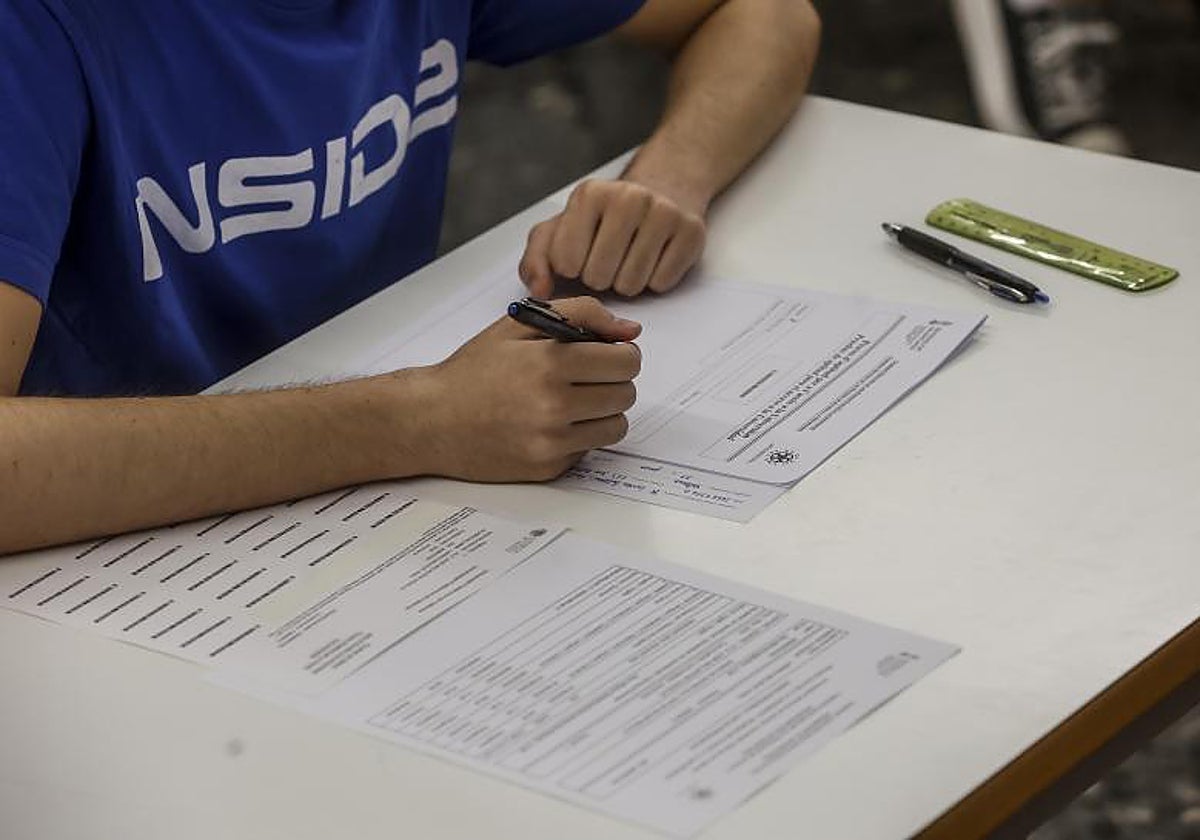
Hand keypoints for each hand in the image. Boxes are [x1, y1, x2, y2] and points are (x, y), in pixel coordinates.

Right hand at [414, 297, 641, 481]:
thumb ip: (581, 314)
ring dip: (603, 412)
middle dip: (612, 382)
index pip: (627, 362)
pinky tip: (550, 424)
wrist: (431, 420)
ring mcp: (552, 442)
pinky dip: (579, 436)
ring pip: (616, 426)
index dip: (621, 354)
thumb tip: (630, 331)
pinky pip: (589, 450)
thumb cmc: (474, 370)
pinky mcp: (548, 468)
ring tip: (572, 401)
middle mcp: (554, 405)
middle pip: (626, 394)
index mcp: (550, 363)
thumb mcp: (520, 324)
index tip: (606, 355)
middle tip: (585, 377)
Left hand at [519, 179, 706, 298]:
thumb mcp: (560, 231)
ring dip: (626, 282)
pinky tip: (653, 258)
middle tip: (608, 259)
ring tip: (629, 259)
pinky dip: (654, 280)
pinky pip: (661, 283)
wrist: (662, 190)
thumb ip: (536, 260)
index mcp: (590, 194)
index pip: (565, 263)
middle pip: (599, 277)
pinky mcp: (691, 232)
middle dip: (600, 278)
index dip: (572, 269)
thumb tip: (540, 290)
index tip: (581, 254)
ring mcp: (664, 212)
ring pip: (631, 285)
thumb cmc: (605, 219)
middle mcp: (628, 197)